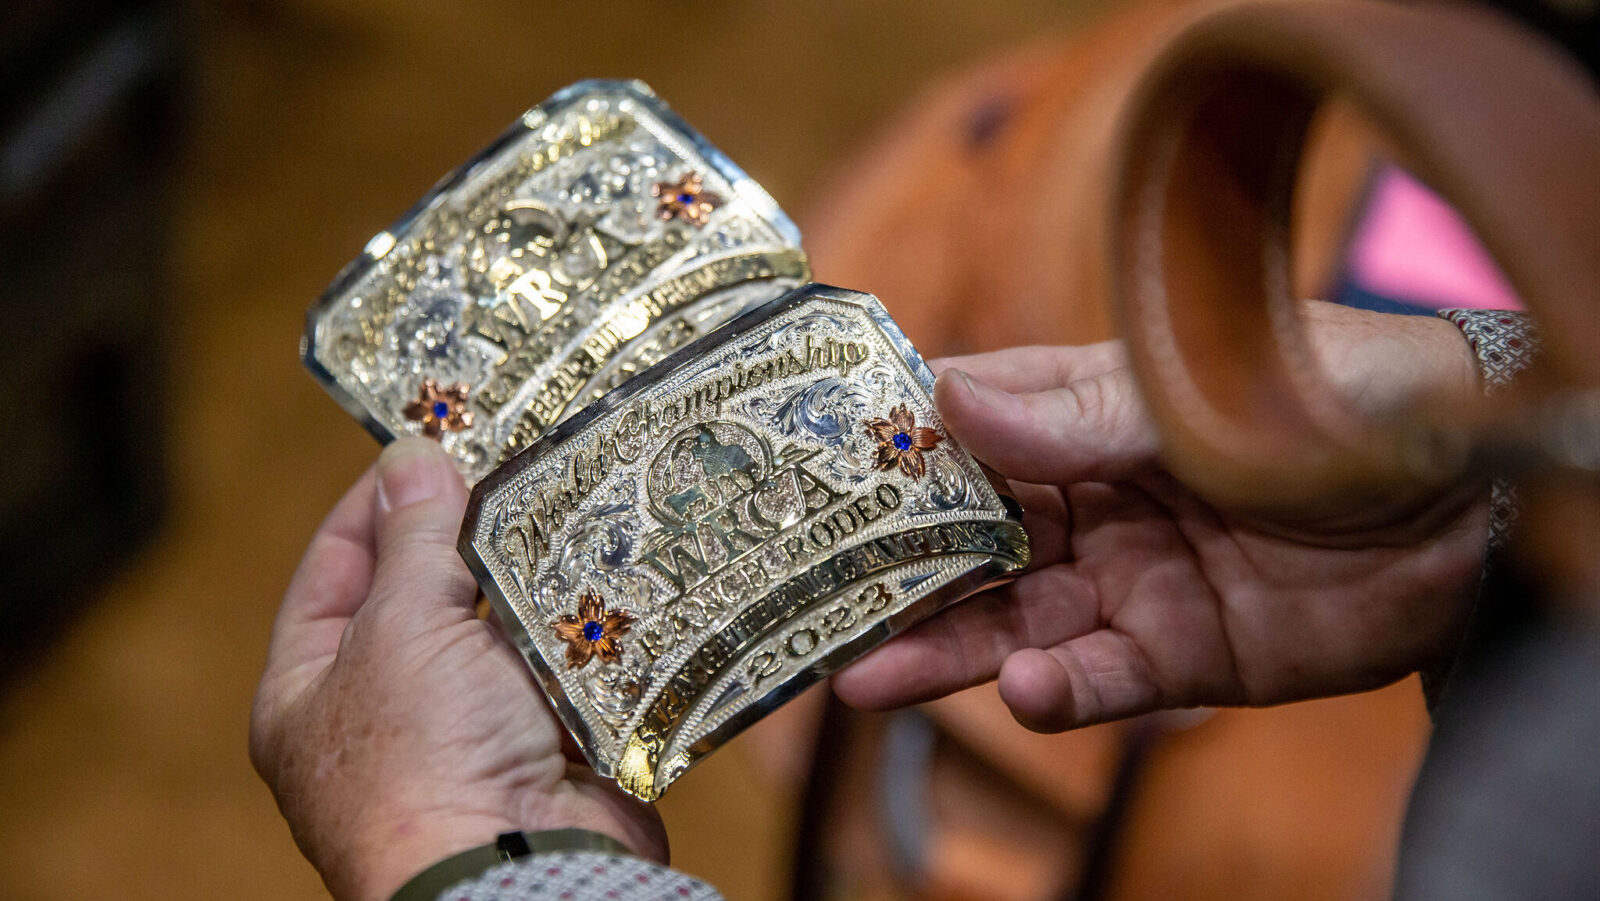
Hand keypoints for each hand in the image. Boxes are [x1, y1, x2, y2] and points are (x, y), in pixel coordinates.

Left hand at [250, 439, 664, 900]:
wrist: (514, 872)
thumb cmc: (422, 760)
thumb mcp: (401, 628)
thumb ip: (415, 540)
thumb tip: (411, 455)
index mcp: (311, 690)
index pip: (334, 568)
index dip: (377, 501)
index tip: (429, 440)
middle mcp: (386, 714)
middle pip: (424, 595)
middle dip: (468, 533)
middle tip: (513, 459)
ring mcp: (468, 734)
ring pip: (502, 629)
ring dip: (532, 579)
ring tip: (566, 506)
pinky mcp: (545, 747)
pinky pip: (561, 668)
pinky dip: (581, 629)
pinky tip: (605, 574)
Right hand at [834, 302, 1489, 730]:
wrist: (1480, 501)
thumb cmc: (1344, 397)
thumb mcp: (1205, 389)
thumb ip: (1082, 409)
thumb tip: (947, 399)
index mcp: (1091, 414)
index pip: (968, 431)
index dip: (890, 455)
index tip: (806, 477)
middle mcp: (1095, 500)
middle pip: (969, 541)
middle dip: (891, 572)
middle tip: (807, 603)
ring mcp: (1133, 581)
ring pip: (1012, 621)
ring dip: (942, 648)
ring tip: (865, 673)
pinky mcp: (1181, 656)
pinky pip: (1102, 683)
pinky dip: (1058, 694)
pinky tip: (1024, 692)